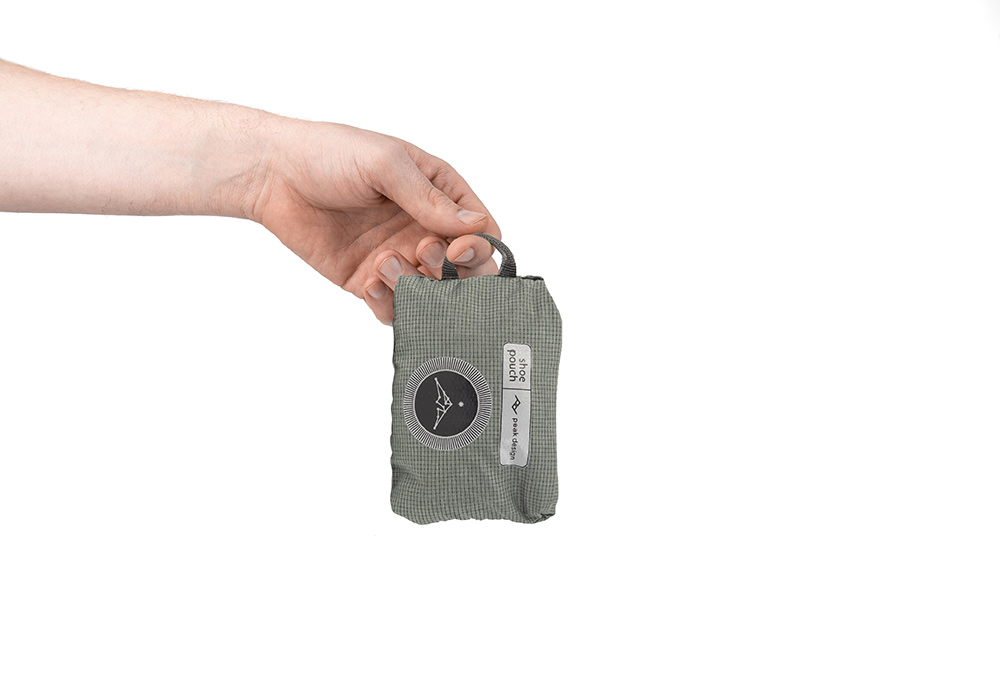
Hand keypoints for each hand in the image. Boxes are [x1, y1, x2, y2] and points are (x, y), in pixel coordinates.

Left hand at [247, 118, 501, 324]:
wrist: (272, 175)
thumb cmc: (328, 153)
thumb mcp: (386, 165)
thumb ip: (430, 199)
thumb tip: (476, 226)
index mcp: (437, 192)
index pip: (481, 229)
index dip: (478, 246)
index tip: (456, 248)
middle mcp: (422, 226)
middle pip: (464, 269)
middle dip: (452, 272)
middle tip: (423, 254)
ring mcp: (397, 255)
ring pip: (430, 292)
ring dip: (415, 286)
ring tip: (384, 262)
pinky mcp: (368, 279)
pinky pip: (393, 306)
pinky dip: (389, 304)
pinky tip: (370, 282)